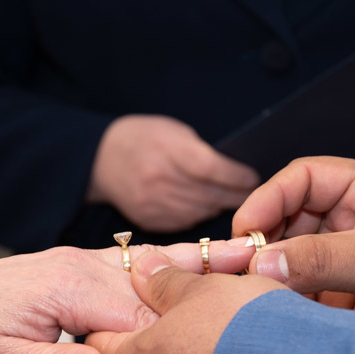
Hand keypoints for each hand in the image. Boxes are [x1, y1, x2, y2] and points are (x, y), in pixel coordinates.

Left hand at [0, 238, 257, 353]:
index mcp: (69, 287)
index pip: (143, 312)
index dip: (188, 327)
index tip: (240, 333)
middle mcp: (84, 264)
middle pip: (163, 278)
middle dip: (215, 282)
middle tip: (276, 278)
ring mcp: (86, 260)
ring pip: (158, 262)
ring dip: (206, 262)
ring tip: (261, 258)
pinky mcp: (85, 266)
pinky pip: (141, 263)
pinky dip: (179, 262)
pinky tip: (211, 262)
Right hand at [88, 115, 259, 231]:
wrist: (101, 159)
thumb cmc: (144, 138)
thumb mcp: (173, 131)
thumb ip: (201, 151)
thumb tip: (235, 172)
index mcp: (168, 150)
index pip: (212, 169)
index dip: (236, 177)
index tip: (252, 177)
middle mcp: (160, 179)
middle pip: (209, 194)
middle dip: (235, 195)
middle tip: (253, 194)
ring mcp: (154, 203)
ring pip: (201, 212)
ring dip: (219, 207)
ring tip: (232, 200)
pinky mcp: (150, 220)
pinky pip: (185, 222)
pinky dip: (199, 215)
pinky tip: (205, 206)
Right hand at [232, 156, 354, 339]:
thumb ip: (323, 259)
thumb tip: (262, 263)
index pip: (302, 178)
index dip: (269, 199)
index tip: (245, 229)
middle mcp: (351, 218)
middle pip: (285, 217)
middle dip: (261, 240)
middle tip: (237, 267)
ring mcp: (343, 257)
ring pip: (286, 256)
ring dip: (267, 273)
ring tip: (249, 293)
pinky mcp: (338, 294)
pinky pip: (296, 289)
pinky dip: (280, 299)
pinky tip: (269, 312)